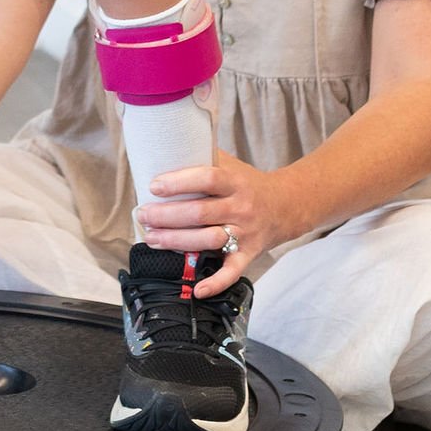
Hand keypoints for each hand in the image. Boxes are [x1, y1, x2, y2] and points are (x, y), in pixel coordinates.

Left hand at [138, 150, 299, 296]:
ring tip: (153, 238)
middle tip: (143, 216)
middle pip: (201, 213)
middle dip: (167, 216)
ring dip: (178, 242)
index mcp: (235, 181)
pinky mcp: (249, 255)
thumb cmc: (248, 183)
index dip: (180, 182)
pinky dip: (215, 283)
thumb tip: (166, 141)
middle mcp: (241, 207)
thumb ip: (204, 155)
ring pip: (209, 240)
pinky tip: (196, 290)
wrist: (286, 206)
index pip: (207, 178)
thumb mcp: (231, 164)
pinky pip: (232, 272)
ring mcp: (246, 233)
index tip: (155, 186)